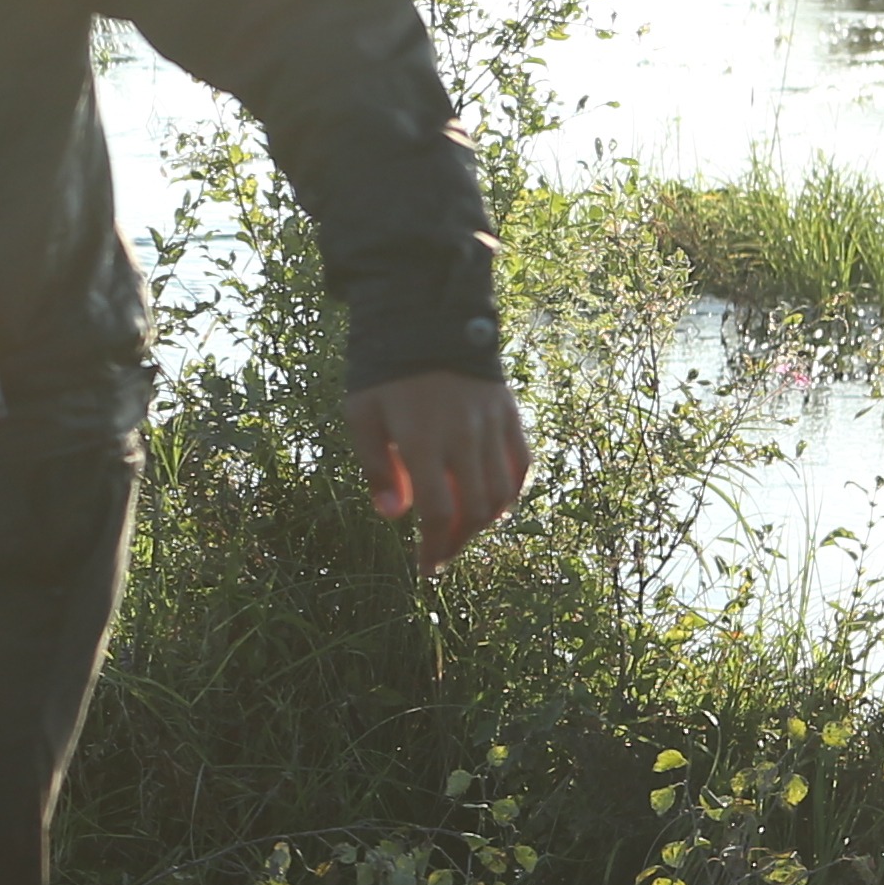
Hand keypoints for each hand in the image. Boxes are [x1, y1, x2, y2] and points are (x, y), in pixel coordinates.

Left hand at [347, 369, 530, 575]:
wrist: (426, 317)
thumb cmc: (384, 371)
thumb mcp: (362, 415)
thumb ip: (376, 468)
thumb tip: (394, 516)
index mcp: (422, 439)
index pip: (438, 510)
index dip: (434, 546)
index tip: (427, 567)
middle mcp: (464, 436)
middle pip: (475, 509)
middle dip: (458, 541)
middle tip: (441, 554)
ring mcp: (492, 424)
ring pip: (503, 493)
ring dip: (485, 523)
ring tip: (462, 532)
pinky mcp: (509, 414)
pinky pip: (521, 465)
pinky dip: (512, 493)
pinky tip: (493, 505)